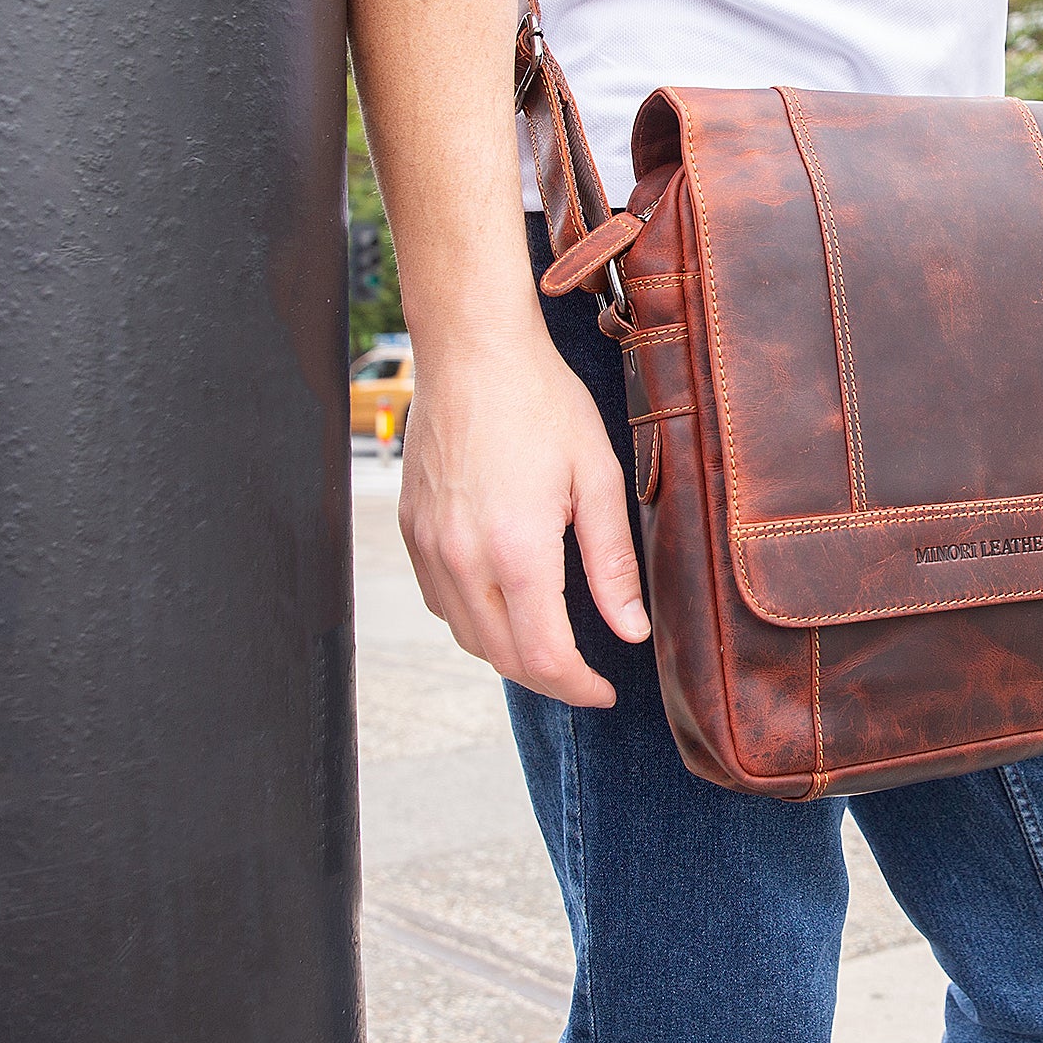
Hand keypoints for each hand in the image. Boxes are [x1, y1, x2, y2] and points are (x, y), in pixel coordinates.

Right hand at [398, 320, 649, 707]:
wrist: (471, 351)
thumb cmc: (541, 402)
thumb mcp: (598, 478)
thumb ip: (612, 564)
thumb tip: (630, 630)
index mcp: (516, 550)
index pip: (544, 656)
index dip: (578, 687)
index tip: (604, 691)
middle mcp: (463, 558)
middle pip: (502, 658)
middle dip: (549, 678)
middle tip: (585, 675)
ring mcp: (429, 546)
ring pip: (467, 637)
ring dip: (510, 653)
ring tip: (550, 643)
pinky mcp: (412, 531)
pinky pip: (440, 602)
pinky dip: (474, 619)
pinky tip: (504, 603)